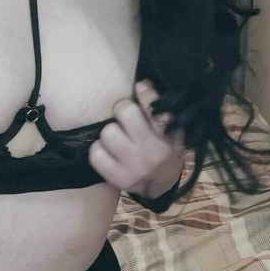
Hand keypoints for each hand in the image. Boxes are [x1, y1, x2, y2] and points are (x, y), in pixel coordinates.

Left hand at [89, 79, 185, 198]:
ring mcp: (134, 166)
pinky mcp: (118, 178)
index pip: (157, 109)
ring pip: (108, 132)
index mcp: (170, 136)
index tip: (139, 86)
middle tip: (125, 116)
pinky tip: (108, 151)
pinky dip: (99, 149)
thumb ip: (161, 110)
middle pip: (125, 112)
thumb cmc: (165, 150)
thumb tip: (141, 84)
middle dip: (123, 110)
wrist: (161, 186)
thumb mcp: (173, 131)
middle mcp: (153, 151)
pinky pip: (96, 153)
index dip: (146, 94)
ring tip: (118, 136)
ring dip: (111, 131)